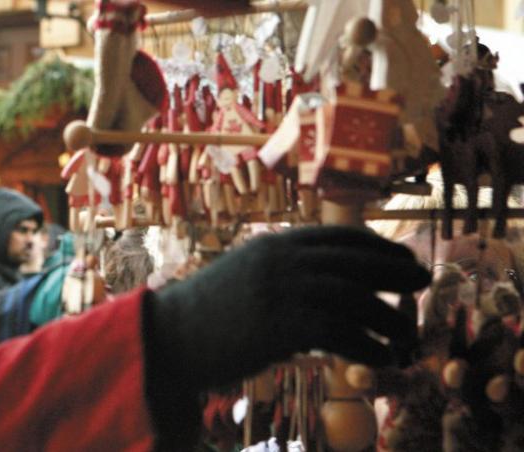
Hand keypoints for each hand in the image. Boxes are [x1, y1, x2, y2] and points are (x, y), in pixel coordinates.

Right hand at [146, 225, 430, 390]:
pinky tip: (379, 357)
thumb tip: (326, 281)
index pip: (340, 235)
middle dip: (396, 270)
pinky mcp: (283, 326)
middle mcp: (284, 260)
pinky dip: (367, 347)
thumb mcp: (247, 272)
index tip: (400, 258)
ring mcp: (284, 290)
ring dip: (388, 318)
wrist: (172, 334)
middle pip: (356, 261)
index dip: (378, 246)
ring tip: (405, 335)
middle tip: (422, 281)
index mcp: (277, 242)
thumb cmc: (209, 309)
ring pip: (356, 298)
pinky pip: (341, 334)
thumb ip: (283, 268)